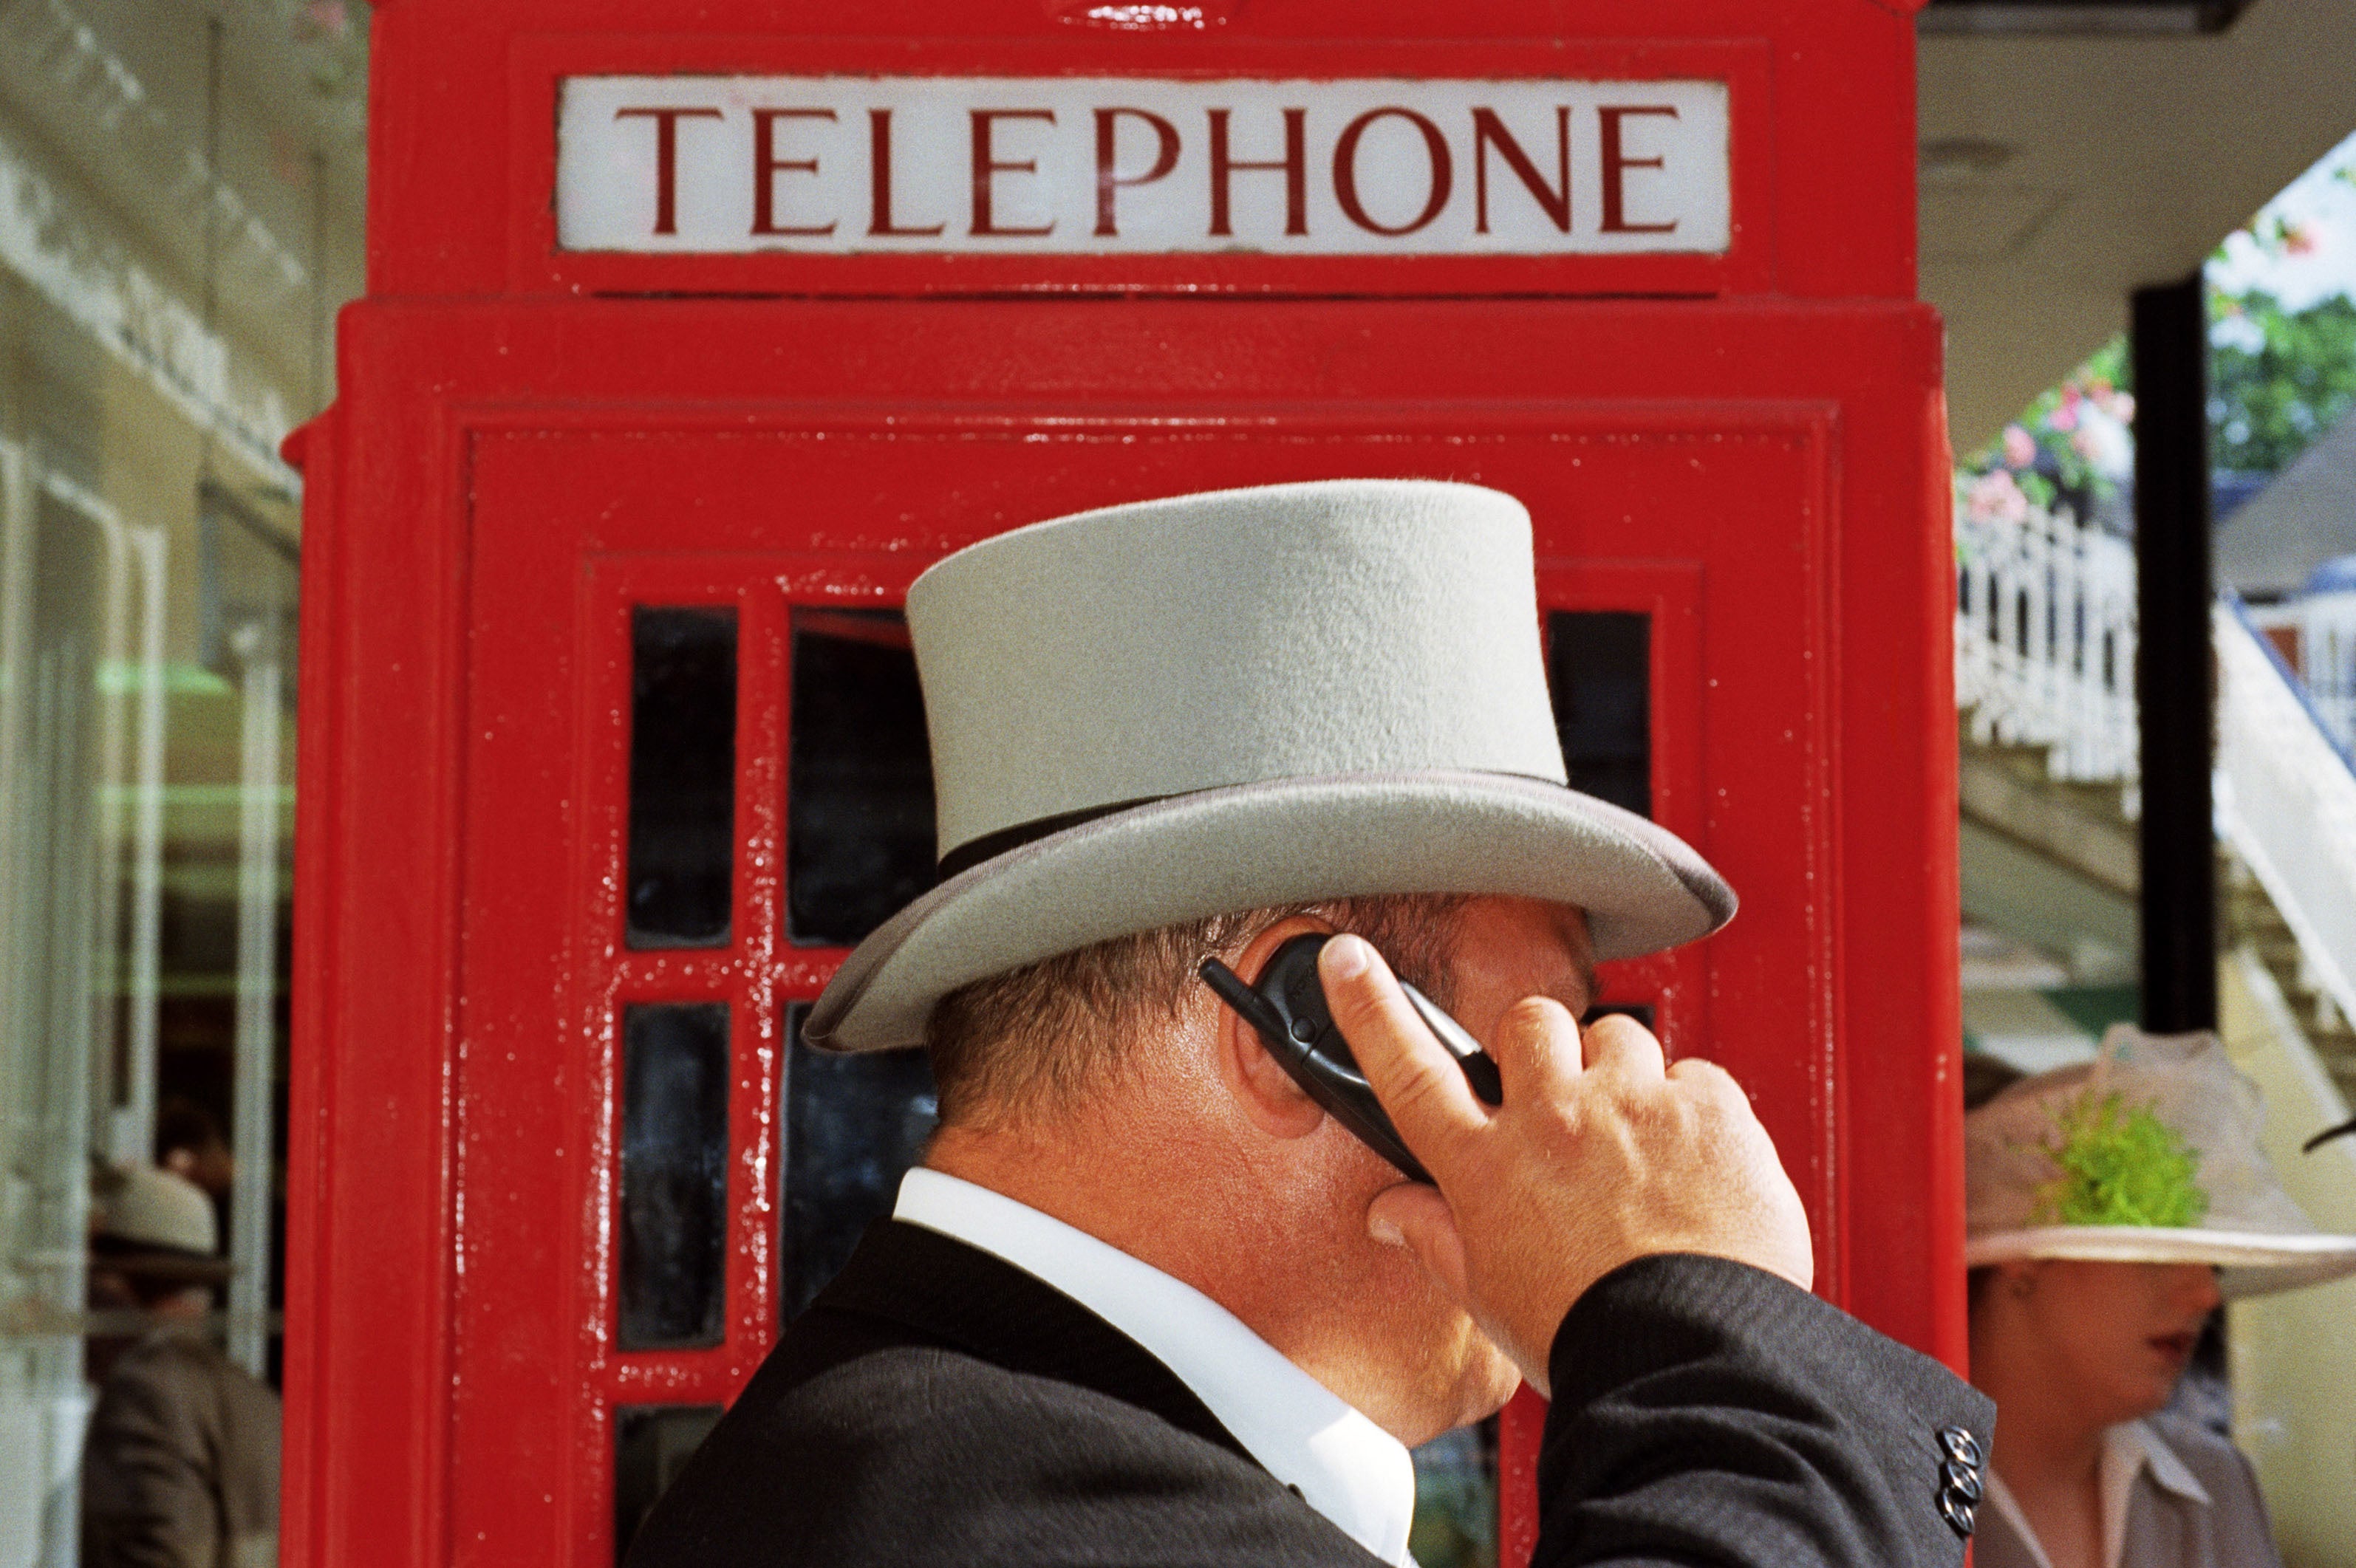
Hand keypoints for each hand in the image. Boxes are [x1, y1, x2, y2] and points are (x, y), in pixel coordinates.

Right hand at [1319, 934, 1812, 1394]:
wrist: (1690, 1364)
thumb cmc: (1588, 1336)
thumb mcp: (1490, 1297)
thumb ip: (1436, 1239)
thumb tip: (1389, 1212)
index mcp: (1487, 1168)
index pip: (1409, 1071)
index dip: (1371, 1009)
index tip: (1346, 958)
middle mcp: (1553, 1121)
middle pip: (1529, 1023)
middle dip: (1544, 1049)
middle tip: (1567, 1099)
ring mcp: (1632, 1107)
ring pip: (1616, 1036)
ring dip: (1624, 1076)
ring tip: (1642, 1144)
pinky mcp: (1709, 1109)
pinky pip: (1697, 1074)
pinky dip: (1697, 1111)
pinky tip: (1700, 1168)